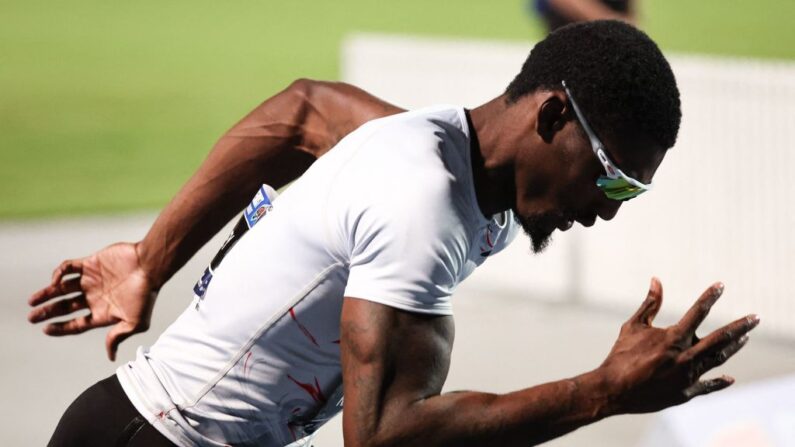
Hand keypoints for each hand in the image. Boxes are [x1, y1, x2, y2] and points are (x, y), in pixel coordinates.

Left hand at [28, 242, 157, 360]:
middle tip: (31, 317)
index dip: (60, 328)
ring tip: (33, 301)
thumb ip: (118, 337)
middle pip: (65, 307)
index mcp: (103, 313)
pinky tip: (54, 280)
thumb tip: (110, 356)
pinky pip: (68, 268)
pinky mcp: (90, 264)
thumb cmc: (146, 295)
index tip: (45, 329)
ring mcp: (91, 280)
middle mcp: (94, 297)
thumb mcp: (135, 323)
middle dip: (48, 312)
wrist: (150, 266)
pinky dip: (58, 273)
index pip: (76, 324)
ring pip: (62, 288)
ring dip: (47, 294)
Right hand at [598, 277, 758, 413]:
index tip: (721, 286)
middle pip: (721, 338)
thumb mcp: (633, 326)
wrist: (613, 390)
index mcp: (672, 338)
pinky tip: (729, 378)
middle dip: (740, 327)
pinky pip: (708, 386)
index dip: (710, 297)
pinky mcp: (685, 393)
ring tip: (744, 338)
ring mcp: (687, 376)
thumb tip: (656, 280)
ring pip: (718, 359)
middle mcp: (685, 357)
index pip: (698, 312)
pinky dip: (720, 382)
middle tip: (756, 318)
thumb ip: (650, 304)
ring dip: (733, 348)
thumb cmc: (620, 355)